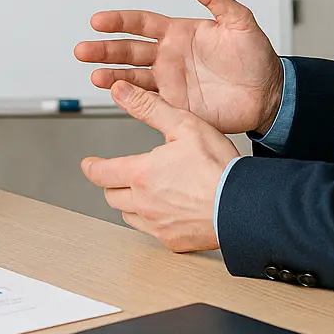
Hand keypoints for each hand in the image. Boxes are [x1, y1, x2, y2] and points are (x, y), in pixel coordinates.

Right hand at [75, 0, 282, 135]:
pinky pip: (146, 100)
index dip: (119, 22)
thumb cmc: (256, 56)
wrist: (268, 94)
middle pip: (128, 50)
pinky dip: (128, 98)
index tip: (98, 21)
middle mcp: (169, 55)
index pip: (141, 23)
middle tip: (82, 50)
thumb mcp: (238, 20)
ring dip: (111, 75)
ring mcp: (170, 81)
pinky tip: (114, 94)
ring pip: (132, 76)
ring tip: (94, 75)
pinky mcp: (175, 104)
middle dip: (104, 49)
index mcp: (179, 32)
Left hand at [81, 80, 236, 252]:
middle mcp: (144, 202)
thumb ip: (149, 108)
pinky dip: (151, 221)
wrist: (244, 205)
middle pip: (112, 196)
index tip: (89, 164)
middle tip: (117, 176)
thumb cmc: (219, 167)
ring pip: (128, 216)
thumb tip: (122, 92)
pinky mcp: (172, 241)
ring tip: (141, 192)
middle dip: (111, 183)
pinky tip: (164, 210)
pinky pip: (151, 231)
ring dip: (129, 204)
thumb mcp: (184, 125)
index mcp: (142, 174)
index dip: (91, 166)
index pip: (101, 173)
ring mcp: (157, 224)